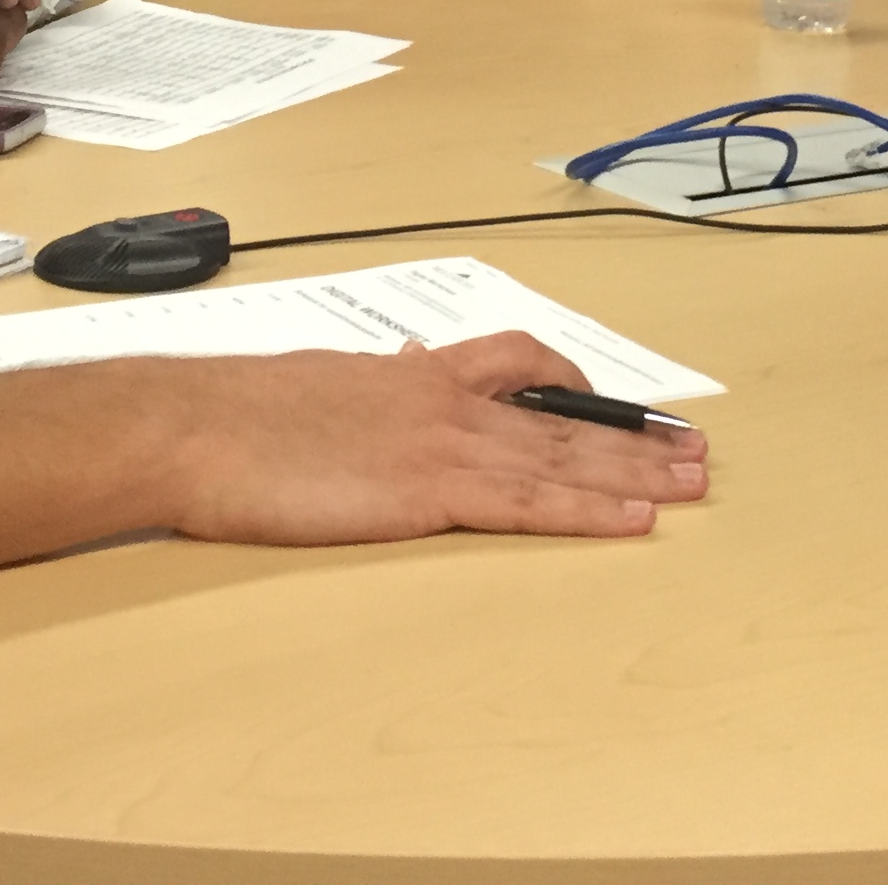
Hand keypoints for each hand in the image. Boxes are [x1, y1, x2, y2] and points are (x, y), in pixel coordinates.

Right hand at [150, 334, 708, 543]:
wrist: (193, 428)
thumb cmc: (234, 414)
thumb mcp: (312, 385)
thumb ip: (361, 391)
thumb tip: (388, 381)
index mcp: (411, 374)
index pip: (514, 366)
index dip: (573, 388)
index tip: (614, 405)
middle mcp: (441, 400)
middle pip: (560, 417)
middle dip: (632, 437)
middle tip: (693, 450)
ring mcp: (440, 443)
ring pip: (561, 456)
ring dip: (635, 472)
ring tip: (692, 481)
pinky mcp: (428, 490)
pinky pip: (528, 503)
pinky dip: (587, 512)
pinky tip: (632, 520)